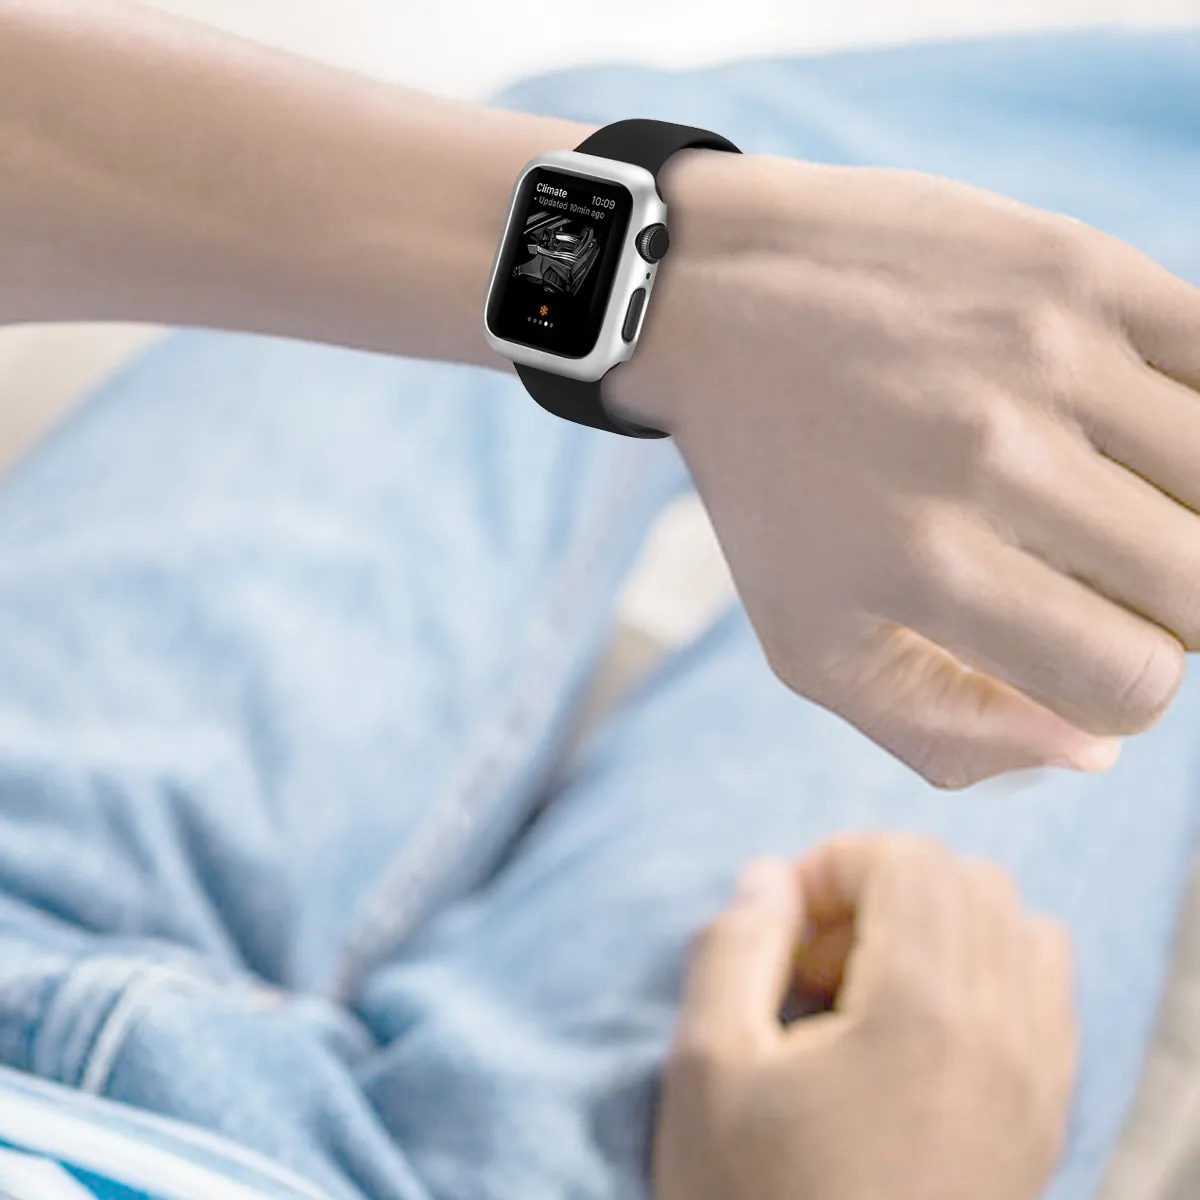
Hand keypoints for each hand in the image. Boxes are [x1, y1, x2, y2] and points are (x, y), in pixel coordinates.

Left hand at [615, 153, 1199, 785]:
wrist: (721, 300)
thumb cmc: (772, 489)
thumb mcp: (809, 641)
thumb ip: (942, 730)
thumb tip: (1096, 749)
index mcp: (925, 564)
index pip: (1129, 683)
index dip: (1119, 693)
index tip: (1076, 652)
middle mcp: (993, 457)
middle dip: (1168, 616)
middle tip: (1102, 583)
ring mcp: (1046, 353)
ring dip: (1185, 516)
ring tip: (1111, 503)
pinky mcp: (1080, 267)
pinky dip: (1195, 422)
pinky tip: (1130, 432)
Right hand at [654, 839, 1078, 1199]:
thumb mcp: (707, 1068)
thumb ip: (734, 945)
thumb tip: (770, 876)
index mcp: (923, 1012)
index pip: (910, 860)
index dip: (834, 862)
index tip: (785, 919)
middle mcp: (1005, 1035)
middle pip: (970, 881)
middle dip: (884, 886)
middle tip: (818, 953)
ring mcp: (1038, 1082)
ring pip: (1022, 928)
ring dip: (944, 924)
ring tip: (871, 984)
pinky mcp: (1047, 1121)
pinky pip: (1048, 995)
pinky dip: (990, 972)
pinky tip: (921, 1026)